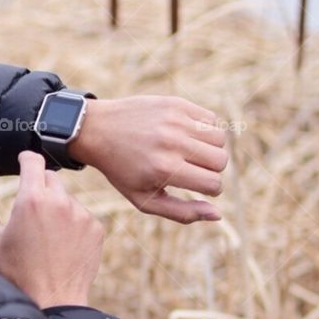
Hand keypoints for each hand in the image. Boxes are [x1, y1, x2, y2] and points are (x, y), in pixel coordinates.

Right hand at [0, 151, 103, 308]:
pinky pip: (81, 215)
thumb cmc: (16, 273)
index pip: (33, 160)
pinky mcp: (96, 228)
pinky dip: (71, 222)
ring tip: (45, 235)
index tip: (23, 161)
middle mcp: (60, 201)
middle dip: (39, 187)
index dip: (26, 158)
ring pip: (66, 197)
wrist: (53, 301)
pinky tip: (61, 244)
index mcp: (31, 199)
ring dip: (56, 206)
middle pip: (50, 177)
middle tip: (29, 211)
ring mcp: (81, 214)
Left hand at [69, 96, 227, 222]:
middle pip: (221, 161)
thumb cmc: (122, 170)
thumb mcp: (144, 200)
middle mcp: (172, 142)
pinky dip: (205, 129)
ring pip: (220, 138)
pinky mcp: (176, 103)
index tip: (198, 186)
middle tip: (193, 170)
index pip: (213, 183)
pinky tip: (187, 135)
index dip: (211, 189)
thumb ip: (182, 212)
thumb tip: (218, 214)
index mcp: (164, 169)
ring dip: (211, 149)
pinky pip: (211, 119)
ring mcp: (175, 120)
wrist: (97, 130)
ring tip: (191, 153)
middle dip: (212, 170)